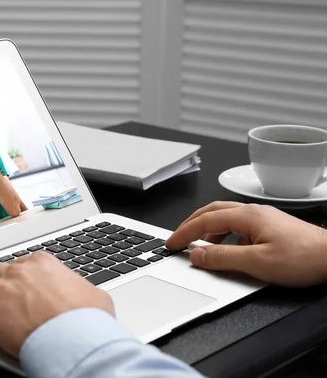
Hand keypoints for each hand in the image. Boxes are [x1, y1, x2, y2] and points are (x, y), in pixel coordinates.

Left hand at [0, 251, 114, 355]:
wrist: (74, 338)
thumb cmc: (87, 318)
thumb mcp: (94, 295)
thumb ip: (82, 290)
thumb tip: (87, 295)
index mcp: (42, 263)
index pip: (22, 263)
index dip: (16, 272)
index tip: (14, 277)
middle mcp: (18, 274)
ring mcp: (1, 294)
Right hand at [165, 201, 326, 286]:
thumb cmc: (304, 258)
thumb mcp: (256, 263)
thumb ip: (222, 258)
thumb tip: (197, 255)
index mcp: (246, 216)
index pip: (204, 220)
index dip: (184, 232)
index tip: (171, 243)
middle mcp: (252, 213)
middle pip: (211, 212)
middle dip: (190, 225)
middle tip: (177, 239)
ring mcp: (262, 218)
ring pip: (224, 217)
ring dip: (206, 229)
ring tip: (198, 246)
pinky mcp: (269, 227)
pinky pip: (237, 226)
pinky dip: (222, 234)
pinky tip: (226, 249)